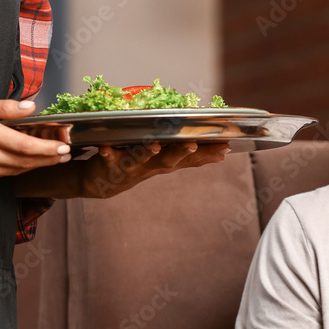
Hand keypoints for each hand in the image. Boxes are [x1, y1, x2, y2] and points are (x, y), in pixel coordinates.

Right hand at [0, 98, 69, 183]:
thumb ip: (6, 107)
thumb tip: (31, 106)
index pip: (26, 146)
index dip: (48, 149)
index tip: (64, 147)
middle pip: (25, 161)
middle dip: (49, 159)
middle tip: (66, 154)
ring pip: (17, 170)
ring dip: (37, 165)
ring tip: (53, 157)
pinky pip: (4, 174)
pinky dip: (19, 168)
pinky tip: (29, 161)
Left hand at [76, 140, 230, 198]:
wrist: (103, 184)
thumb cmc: (140, 166)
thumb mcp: (168, 163)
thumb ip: (192, 159)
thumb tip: (222, 156)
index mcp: (166, 163)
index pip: (191, 158)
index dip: (208, 153)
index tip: (226, 145)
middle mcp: (151, 166)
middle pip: (169, 160)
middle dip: (182, 152)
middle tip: (194, 144)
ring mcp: (131, 166)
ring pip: (141, 159)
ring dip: (148, 153)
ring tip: (155, 146)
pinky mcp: (110, 164)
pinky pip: (108, 158)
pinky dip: (107, 154)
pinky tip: (105, 148)